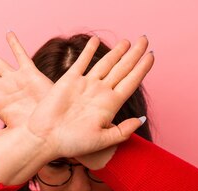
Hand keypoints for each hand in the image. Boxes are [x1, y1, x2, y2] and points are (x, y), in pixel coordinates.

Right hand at [25, 35, 153, 158]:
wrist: (45, 139)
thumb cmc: (72, 144)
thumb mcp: (101, 140)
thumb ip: (122, 131)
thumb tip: (141, 119)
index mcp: (110, 105)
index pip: (131, 82)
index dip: (142, 69)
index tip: (152, 56)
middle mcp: (100, 93)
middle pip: (122, 68)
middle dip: (134, 54)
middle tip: (145, 40)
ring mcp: (85, 85)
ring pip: (105, 63)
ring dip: (116, 52)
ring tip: (127, 41)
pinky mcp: (68, 81)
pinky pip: (82, 61)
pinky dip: (89, 50)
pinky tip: (96, 41)